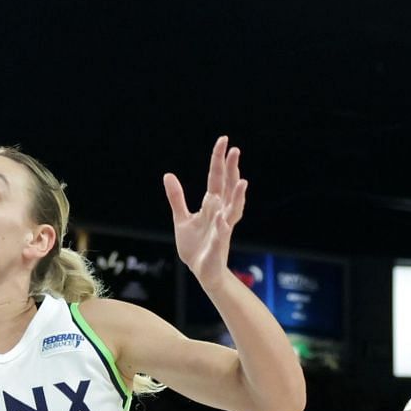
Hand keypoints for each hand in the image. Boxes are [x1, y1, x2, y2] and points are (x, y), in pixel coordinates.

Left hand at [165, 136, 247, 284]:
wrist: (200, 270)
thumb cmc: (195, 245)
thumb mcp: (182, 218)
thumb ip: (177, 197)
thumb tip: (168, 175)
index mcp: (212, 205)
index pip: (217, 178)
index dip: (219, 160)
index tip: (223, 140)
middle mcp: (220, 213)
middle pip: (227, 188)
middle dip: (232, 170)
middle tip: (235, 150)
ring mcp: (221, 228)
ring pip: (232, 210)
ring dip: (236, 197)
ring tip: (242, 181)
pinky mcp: (217, 244)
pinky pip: (221, 234)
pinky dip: (222, 226)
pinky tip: (222, 218)